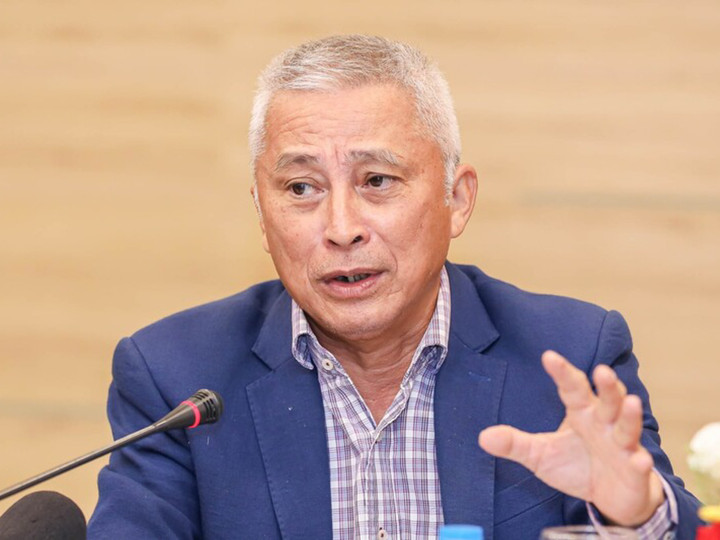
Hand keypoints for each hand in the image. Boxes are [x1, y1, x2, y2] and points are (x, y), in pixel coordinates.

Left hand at [478, 350, 664, 526]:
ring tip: (630, 401)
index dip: (562, 372)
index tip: (548, 356)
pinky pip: (639, 464)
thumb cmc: (576, 465)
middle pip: (607, 400)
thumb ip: (515, 443)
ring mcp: (623, 445)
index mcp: (581, 412)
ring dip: (629, 415)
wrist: (612, 495)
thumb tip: (482, 437)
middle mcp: (604, 423)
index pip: (572, 388)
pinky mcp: (634, 470)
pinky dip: (640, 462)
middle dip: (607, 386)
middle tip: (602, 370)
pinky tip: (640, 460)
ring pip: (627, 426)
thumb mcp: (540, 454)